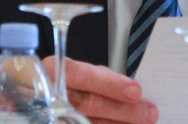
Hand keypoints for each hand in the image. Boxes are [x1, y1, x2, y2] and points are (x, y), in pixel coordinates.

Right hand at [43, 56, 158, 123]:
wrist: (39, 103)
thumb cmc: (68, 85)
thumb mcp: (80, 76)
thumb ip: (101, 81)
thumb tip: (134, 91)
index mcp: (53, 69)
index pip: (83, 75)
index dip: (111, 84)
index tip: (136, 91)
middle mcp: (46, 92)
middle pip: (86, 103)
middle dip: (121, 109)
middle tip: (148, 112)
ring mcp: (49, 113)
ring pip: (84, 120)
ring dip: (115, 123)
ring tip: (141, 123)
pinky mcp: (52, 123)